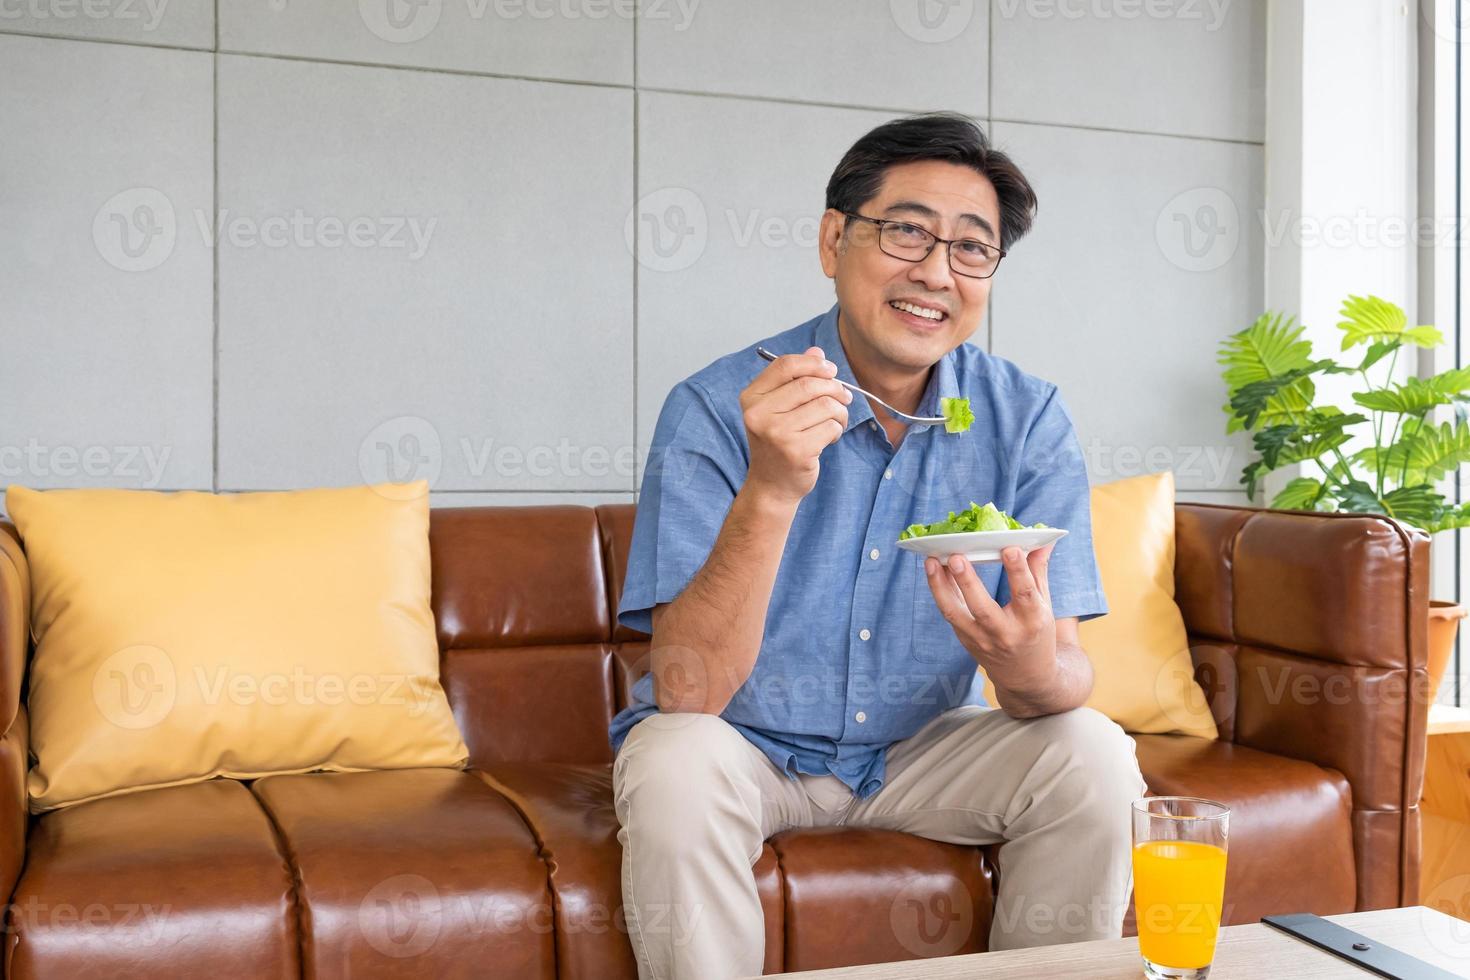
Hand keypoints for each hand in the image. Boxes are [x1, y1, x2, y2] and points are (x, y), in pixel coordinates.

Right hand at [740, 346, 852, 505]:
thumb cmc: (778, 442)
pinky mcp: (796, 450)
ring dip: (840, 411)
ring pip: (825, 405)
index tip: (831, 370)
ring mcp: (776, 433)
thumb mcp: (779, 408)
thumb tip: (817, 351)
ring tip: (837, 421)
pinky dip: (837, 429)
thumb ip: (796, 378)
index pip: (785, 365)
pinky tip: (829, 438)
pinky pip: (831, 426)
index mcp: (751, 398)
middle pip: (809, 384)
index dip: (813, 363)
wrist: (772, 485)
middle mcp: (759, 414)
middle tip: (844, 398)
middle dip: (835, 388)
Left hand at [924, 544, 1058, 694]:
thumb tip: (1044, 539)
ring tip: (932, 561)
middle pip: (983, 608)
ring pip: (955, 614)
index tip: (1009, 548)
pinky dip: (940, 592)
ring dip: (940, 587)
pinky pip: (950, 615)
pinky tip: (933, 570)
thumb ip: (1039, 571)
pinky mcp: (965, 641)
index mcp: (1032, 622)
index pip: (1025, 595)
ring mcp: (982, 640)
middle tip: (956, 556)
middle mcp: (1005, 633)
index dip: (1018, 571)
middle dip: (968, 582)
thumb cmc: (1037, 633)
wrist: (1027, 677)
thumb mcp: (1045, 605)